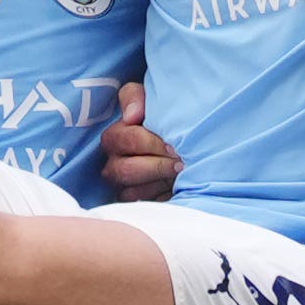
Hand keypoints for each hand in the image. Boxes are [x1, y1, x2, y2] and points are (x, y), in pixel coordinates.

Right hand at [100, 83, 181, 202]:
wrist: (189, 142)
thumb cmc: (168, 118)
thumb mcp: (152, 100)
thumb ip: (135, 97)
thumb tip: (132, 116)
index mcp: (115, 137)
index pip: (124, 140)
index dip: (150, 143)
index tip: (174, 144)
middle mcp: (115, 163)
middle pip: (124, 170)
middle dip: (156, 166)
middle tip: (181, 162)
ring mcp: (125, 187)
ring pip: (130, 192)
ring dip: (158, 183)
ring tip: (181, 175)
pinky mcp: (140, 204)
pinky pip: (143, 207)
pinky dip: (161, 198)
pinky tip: (177, 188)